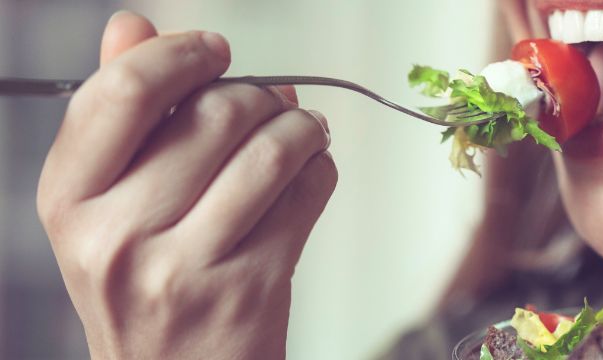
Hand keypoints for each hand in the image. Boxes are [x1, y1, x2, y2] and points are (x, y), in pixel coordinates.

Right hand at [36, 11, 335, 358]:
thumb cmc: (144, 284)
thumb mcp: (106, 205)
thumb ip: (118, 113)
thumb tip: (133, 25)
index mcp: (70, 201)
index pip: (121, 92)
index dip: (179, 55)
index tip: (211, 51)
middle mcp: (118, 236)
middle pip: (216, 114)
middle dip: (258, 97)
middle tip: (266, 107)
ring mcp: (186, 267)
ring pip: (272, 149)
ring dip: (301, 127)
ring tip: (300, 132)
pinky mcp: (251, 288)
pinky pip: (309, 192)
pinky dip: (320, 169)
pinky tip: (307, 173)